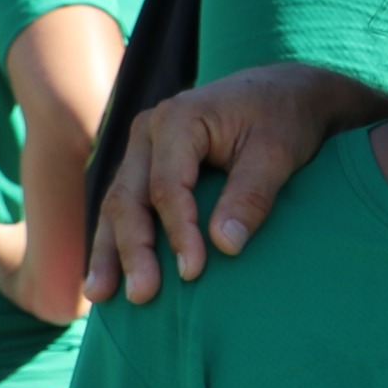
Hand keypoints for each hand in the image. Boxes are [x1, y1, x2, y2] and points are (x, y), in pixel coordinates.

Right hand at [85, 63, 380, 302]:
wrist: (286, 91)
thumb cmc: (285, 119)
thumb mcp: (278, 153)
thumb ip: (251, 195)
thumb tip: (225, 246)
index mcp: (178, 119)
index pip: (167, 187)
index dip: (178, 233)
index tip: (193, 273)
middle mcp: (149, 130)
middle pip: (129, 198)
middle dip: (132, 250)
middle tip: (141, 296)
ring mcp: (143, 147)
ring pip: (117, 204)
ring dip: (109, 251)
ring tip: (101, 295)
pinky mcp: (147, 164)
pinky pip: (126, 204)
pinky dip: (117, 239)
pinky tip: (107, 275)